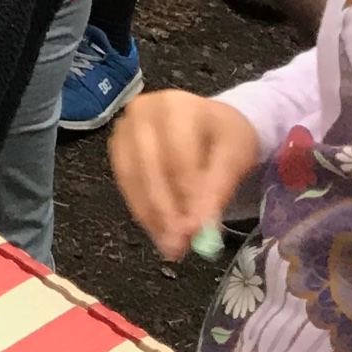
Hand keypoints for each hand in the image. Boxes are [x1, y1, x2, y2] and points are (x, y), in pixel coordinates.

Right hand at [108, 89, 259, 262]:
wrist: (210, 125)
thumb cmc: (224, 138)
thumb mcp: (234, 158)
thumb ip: (217, 191)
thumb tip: (200, 230)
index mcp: (177, 106)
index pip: (178, 153)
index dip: (187, 193)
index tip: (197, 229)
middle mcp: (144, 111)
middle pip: (148, 165)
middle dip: (164, 209)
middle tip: (178, 245)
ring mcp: (125, 127)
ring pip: (131, 176)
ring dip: (150, 215)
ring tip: (171, 246)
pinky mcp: (118, 146)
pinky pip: (124, 182)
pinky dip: (142, 210)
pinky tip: (159, 229)